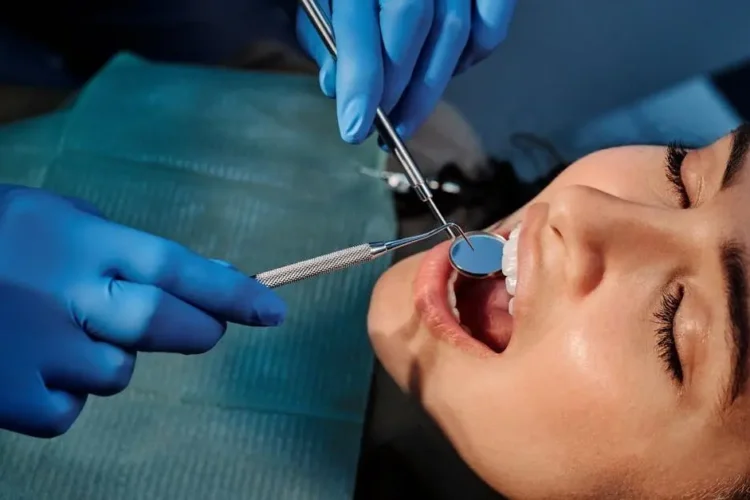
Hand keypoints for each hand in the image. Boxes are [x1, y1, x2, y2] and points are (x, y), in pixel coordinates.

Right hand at [0, 186, 285, 437]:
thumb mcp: (56, 222)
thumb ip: (121, 249)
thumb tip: (198, 278)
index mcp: (79, 242)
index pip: (174, 267)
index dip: (230, 292)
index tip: (273, 311)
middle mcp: (63, 295)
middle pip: (162, 324)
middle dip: (197, 330)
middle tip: (203, 328)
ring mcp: (35, 349)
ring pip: (117, 374)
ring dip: (106, 359)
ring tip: (58, 333)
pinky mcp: (8, 397)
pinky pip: (69, 411)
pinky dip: (61, 394)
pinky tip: (29, 364)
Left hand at [297, 0, 515, 142]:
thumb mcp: (319, 0)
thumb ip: (323, 34)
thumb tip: (337, 87)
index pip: (359, 23)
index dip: (360, 80)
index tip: (355, 129)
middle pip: (413, 22)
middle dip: (400, 87)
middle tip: (388, 129)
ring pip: (455, 27)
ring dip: (432, 84)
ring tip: (409, 116)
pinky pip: (492, 17)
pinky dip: (475, 51)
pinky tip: (449, 70)